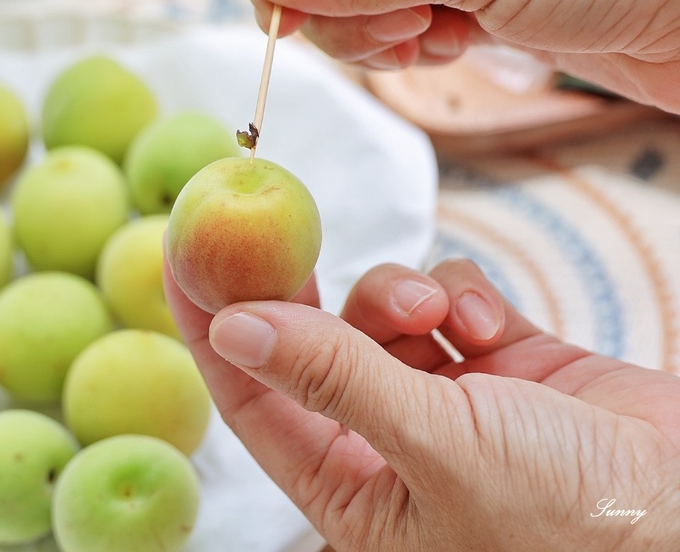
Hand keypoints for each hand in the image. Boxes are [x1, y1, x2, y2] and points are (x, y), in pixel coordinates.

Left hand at [164, 258, 679, 550]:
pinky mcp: (497, 357)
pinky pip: (445, 296)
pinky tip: (490, 327)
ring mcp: (442, 395)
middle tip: (270, 225)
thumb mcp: (435, 446)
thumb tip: (232, 326)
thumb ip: (333, 377)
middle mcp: (385, 439)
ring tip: (434, 315)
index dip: (208, 328)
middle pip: (309, 342)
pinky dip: (460, 296)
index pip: (251, 398)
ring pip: (378, 308)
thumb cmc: (569, 520)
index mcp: (350, 489)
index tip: (178, 255)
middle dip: (298, 289)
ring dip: (397, 294)